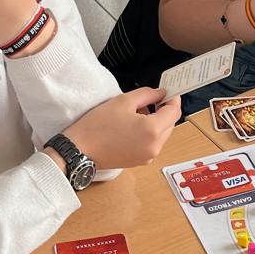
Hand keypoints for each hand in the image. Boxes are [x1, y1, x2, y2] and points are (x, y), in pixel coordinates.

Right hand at [62, 88, 180, 170]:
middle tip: (150, 99)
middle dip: (164, 110)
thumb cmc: (97, 126)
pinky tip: (133, 126)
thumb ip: (147, 95)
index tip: (169, 91)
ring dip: (156, 121)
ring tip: (137, 113)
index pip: (174, 112)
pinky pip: (152, 143)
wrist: (80, 150)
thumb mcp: (124, 101)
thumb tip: (161, 93)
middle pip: (170, 124)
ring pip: (162, 134)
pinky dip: (149, 133)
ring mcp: (148, 156)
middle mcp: (154, 146)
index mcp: (152, 131)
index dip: (173, 99)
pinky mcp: (141, 161)